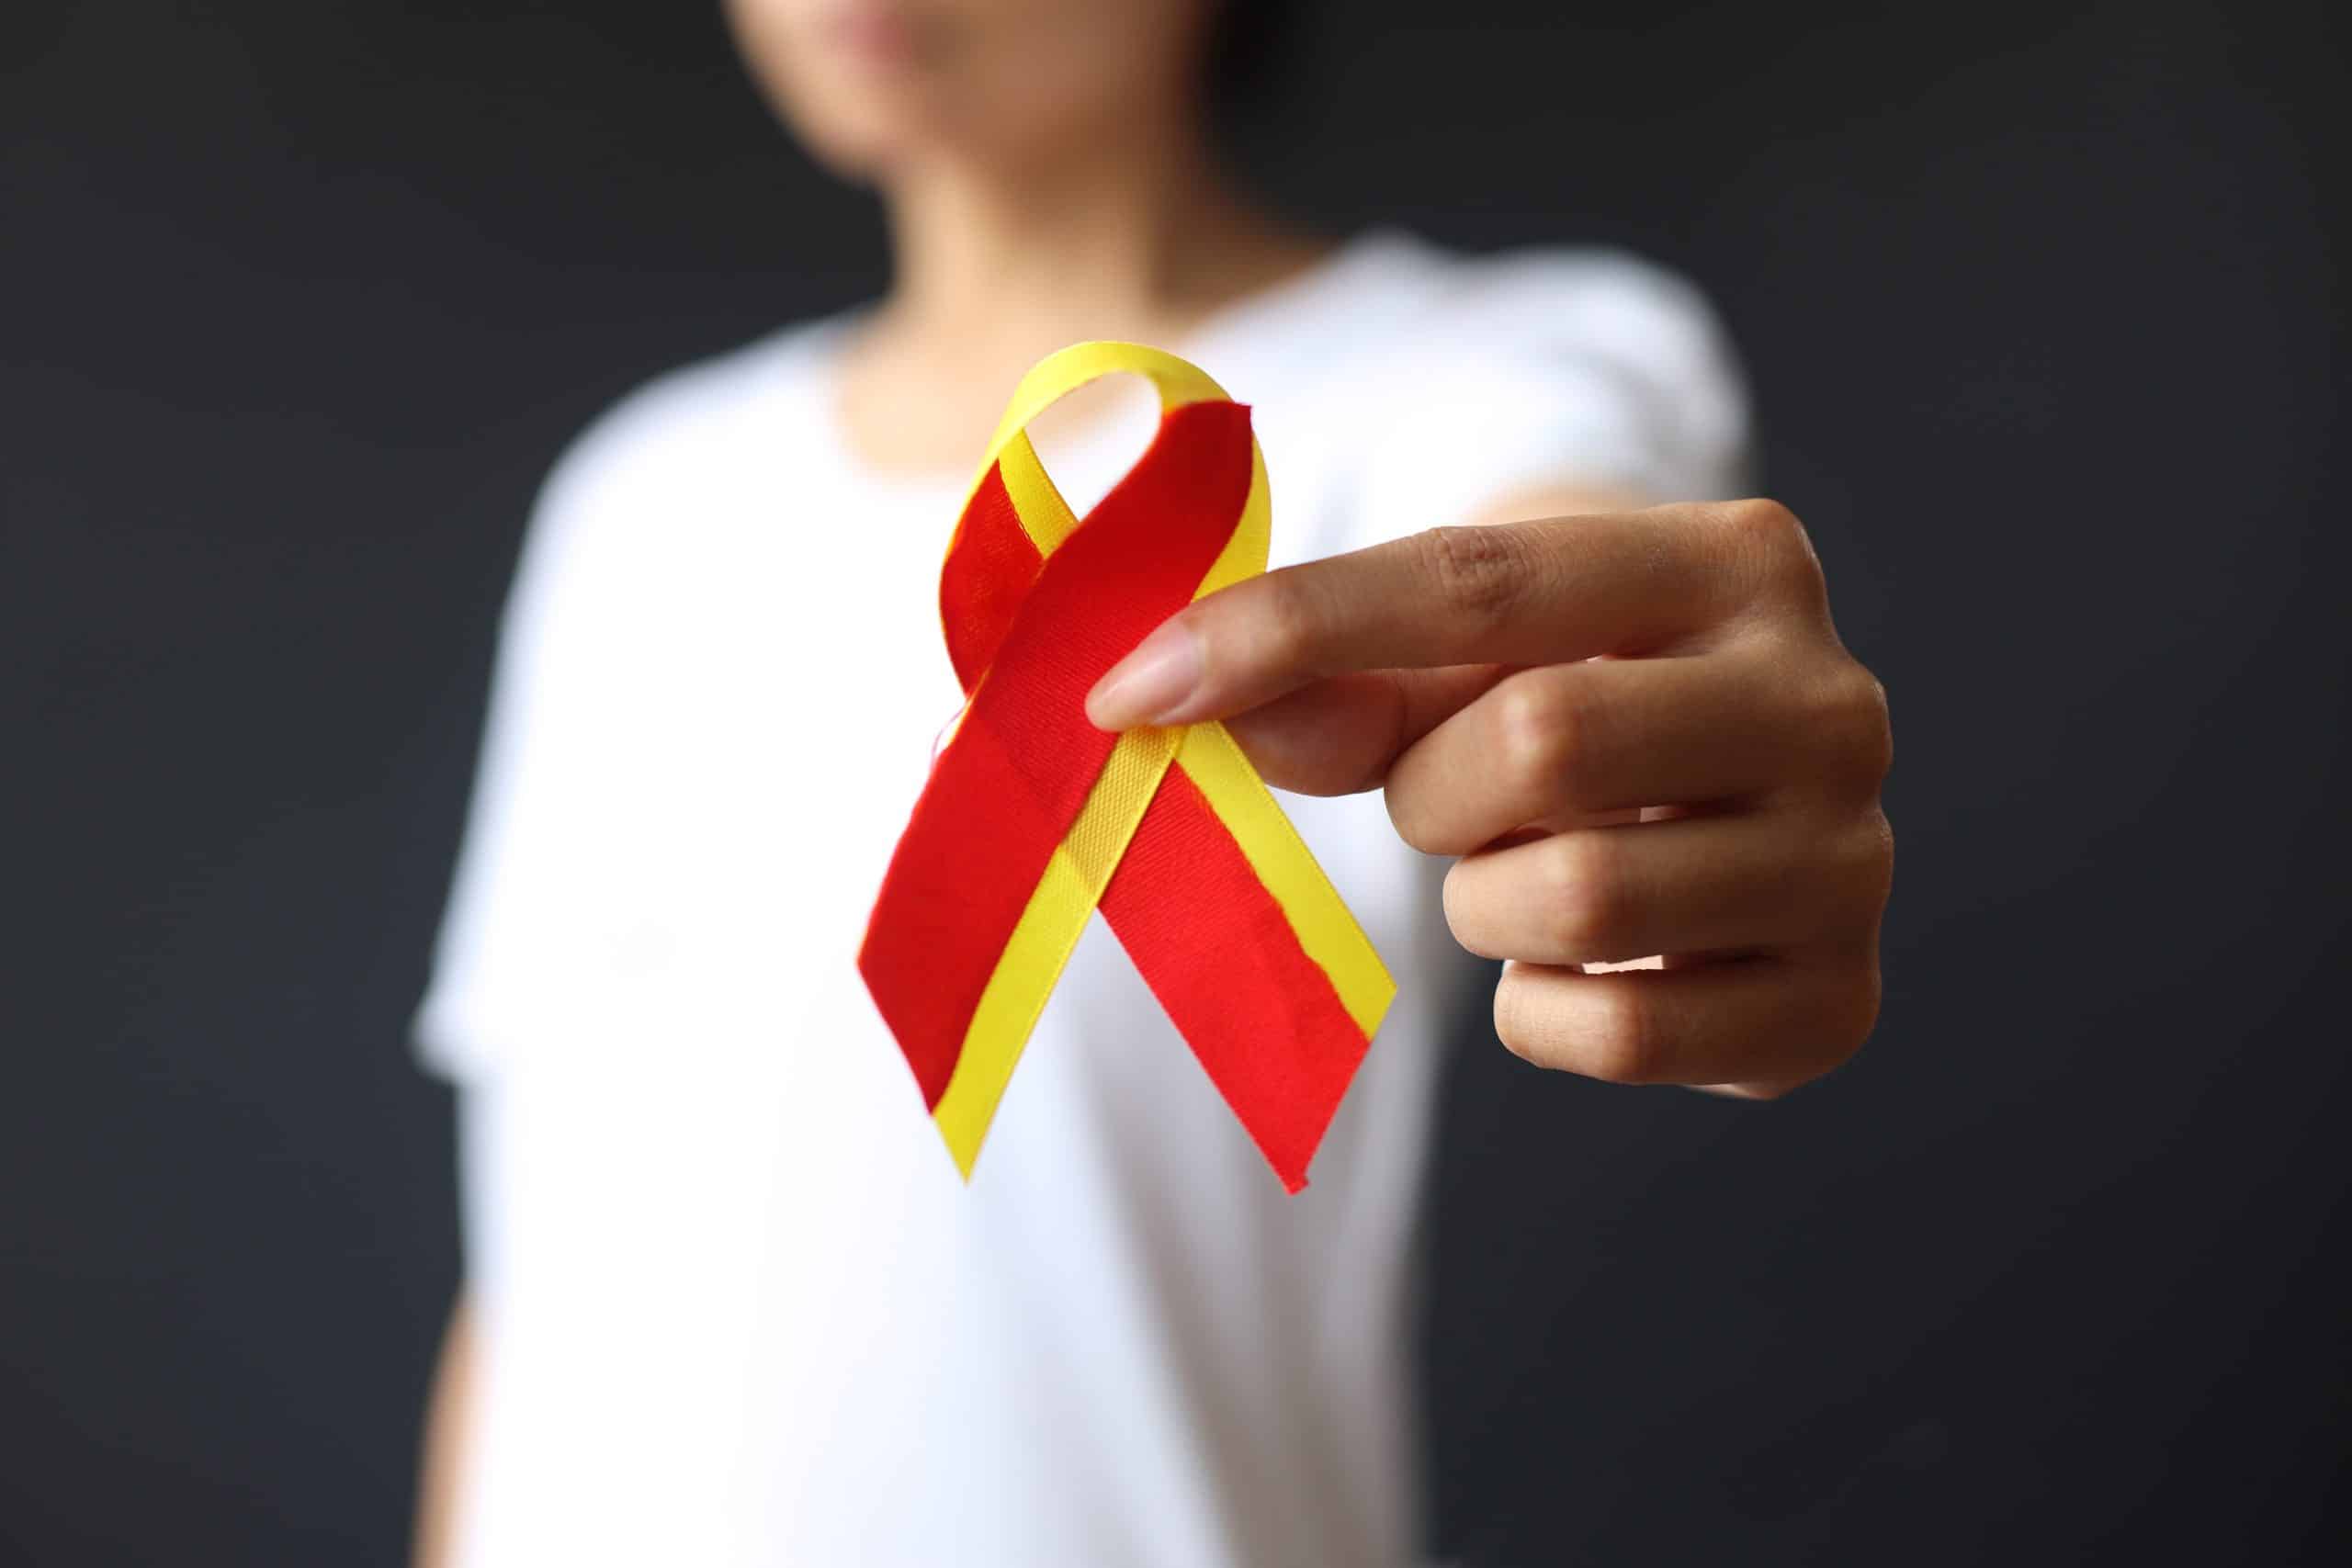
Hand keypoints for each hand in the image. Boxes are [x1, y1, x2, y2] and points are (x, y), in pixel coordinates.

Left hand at [1086, 499, 1891, 1096]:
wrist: (1730, 805)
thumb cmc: (1576, 695)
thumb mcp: (1461, 654)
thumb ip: (1326, 670)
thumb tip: (1175, 699)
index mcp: (1737, 561)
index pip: (1471, 582)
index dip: (1282, 633)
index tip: (1129, 691)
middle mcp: (1830, 700)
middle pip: (1542, 744)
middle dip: (1437, 792)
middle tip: (1454, 798)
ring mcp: (1854, 858)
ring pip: (1576, 903)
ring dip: (1488, 904)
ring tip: (1531, 870)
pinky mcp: (1841, 1004)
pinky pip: (1621, 1034)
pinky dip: (1545, 1009)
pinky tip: (1584, 961)